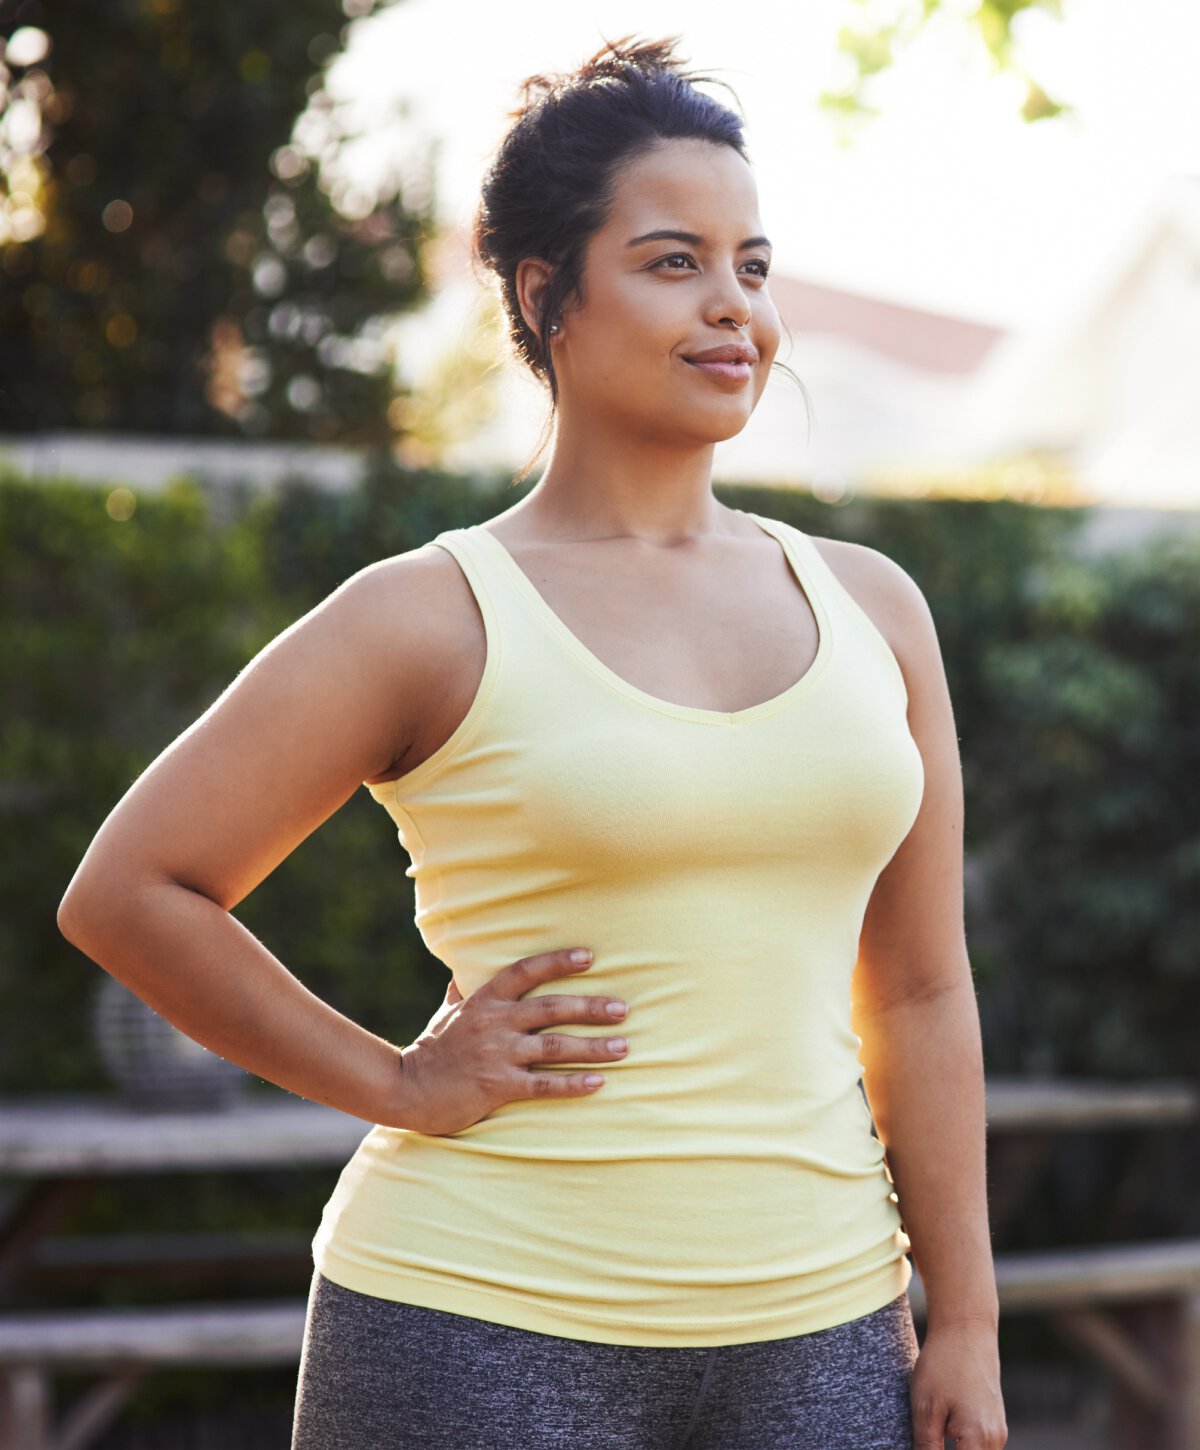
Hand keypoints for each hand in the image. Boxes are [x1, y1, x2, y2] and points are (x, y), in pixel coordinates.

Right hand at [393, 949, 629, 1135]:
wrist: (408, 1090)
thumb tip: (465, 969)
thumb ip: (463, 991)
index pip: (525, 971)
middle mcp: (494, 1023)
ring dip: (592, 1047)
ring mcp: (497, 1055)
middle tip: (623, 1009)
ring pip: (554, 1047)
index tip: (589, 957)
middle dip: (590, 1008)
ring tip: (623, 1047)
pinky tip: (598, 1082)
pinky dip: (572, 1084)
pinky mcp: (497, 1087)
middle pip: (551, 1008)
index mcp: (484, 1000)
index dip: (557, 962)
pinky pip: (543, 1085)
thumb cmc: (432, 1049)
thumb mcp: (447, 1013)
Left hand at [911, 1322, 1006, 1448]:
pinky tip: (941, 1428)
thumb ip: (926, 1447)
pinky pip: (977, 1445)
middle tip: (926, 1436)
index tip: (924, 1444)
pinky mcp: (992, 1421)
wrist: (965, 1328)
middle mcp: (995, 1440)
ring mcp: (997, 1430)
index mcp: (980, 1440)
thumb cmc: (943, 1364)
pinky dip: (960, 1444)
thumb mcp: (925, 1408)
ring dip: (952, 1448)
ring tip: (932, 1429)